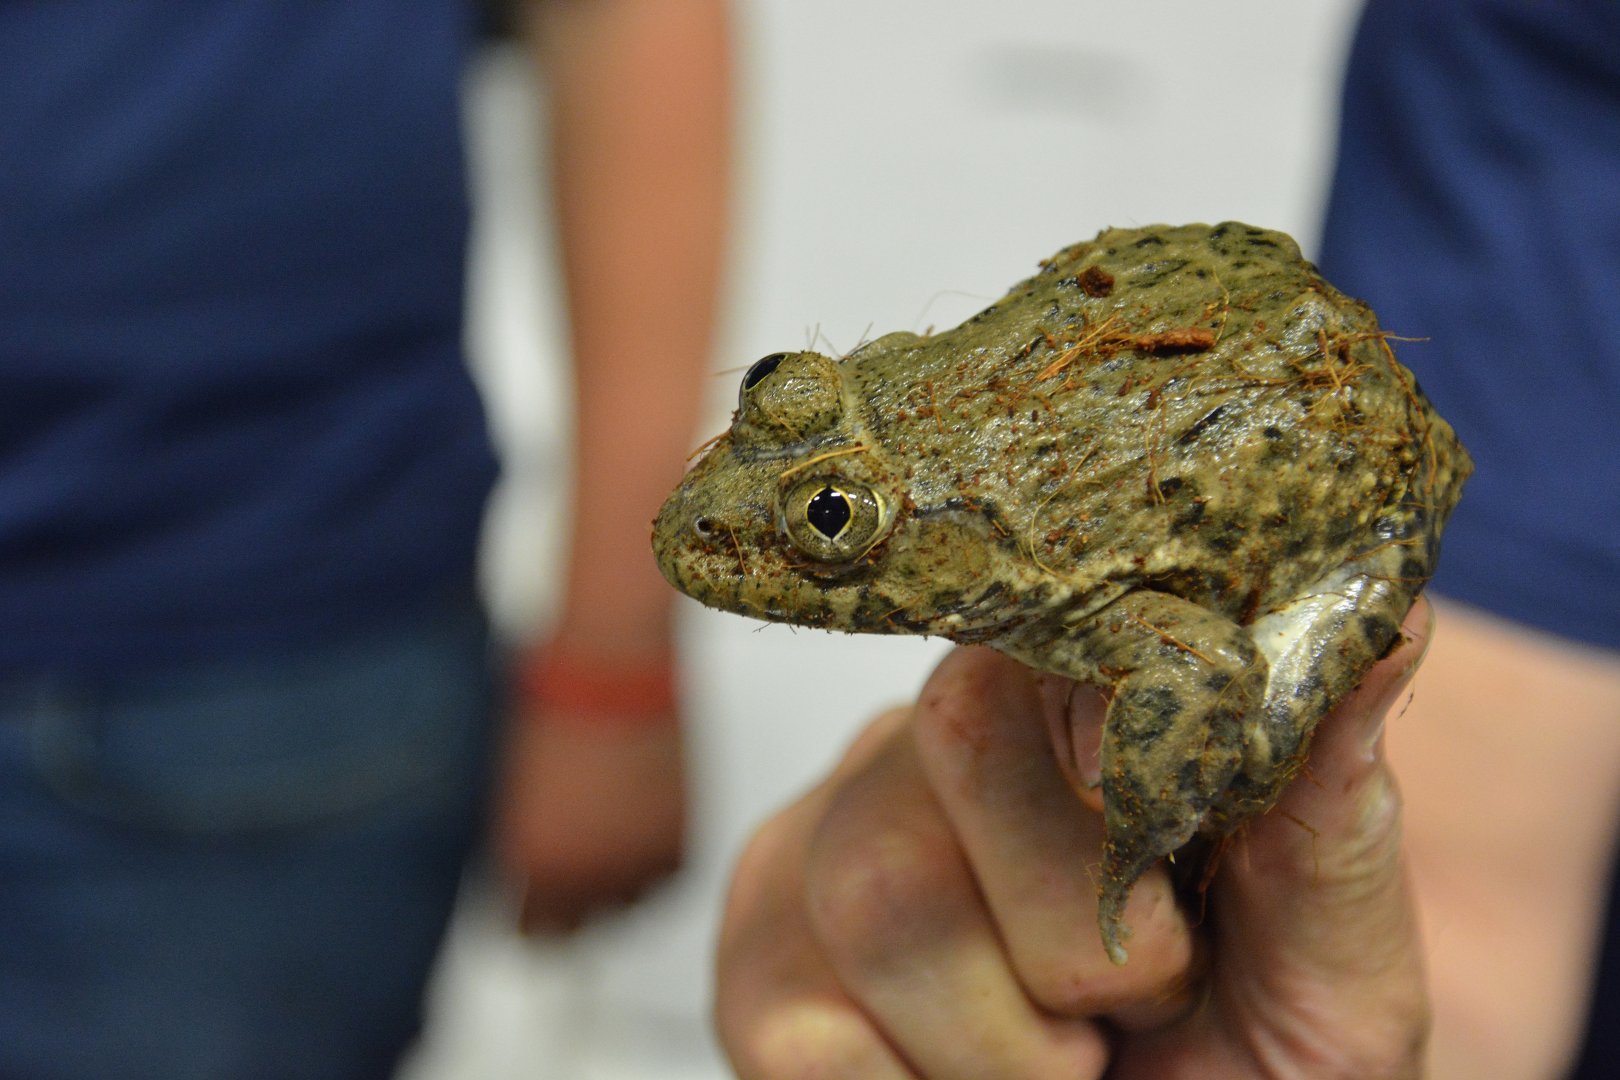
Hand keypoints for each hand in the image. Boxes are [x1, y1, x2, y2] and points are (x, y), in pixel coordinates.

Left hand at [494, 697, 686, 934]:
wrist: (612, 665)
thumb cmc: (551, 707)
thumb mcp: (507, 790)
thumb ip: (511, 845)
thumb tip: (516, 875)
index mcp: (533, 866)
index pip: (527, 930)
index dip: (528, 916)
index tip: (530, 910)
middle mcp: (586, 876)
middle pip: (577, 931)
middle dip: (569, 908)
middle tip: (568, 883)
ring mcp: (636, 864)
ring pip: (626, 906)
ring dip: (614, 887)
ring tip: (605, 846)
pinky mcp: (677, 845)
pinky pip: (663, 879)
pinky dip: (651, 862)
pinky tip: (634, 829)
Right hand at [716, 599, 1432, 1077]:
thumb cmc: (1253, 1050)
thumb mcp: (1328, 964)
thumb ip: (1328, 806)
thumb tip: (1385, 625)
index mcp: (1063, 700)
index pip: (1049, 627)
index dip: (1115, 755)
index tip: (1176, 893)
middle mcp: (924, 737)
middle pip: (952, 744)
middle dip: (1076, 935)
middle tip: (1135, 1013)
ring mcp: (820, 842)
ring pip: (874, 889)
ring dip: (1005, 1042)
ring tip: (1060, 1064)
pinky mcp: (758, 966)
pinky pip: (803, 1027)